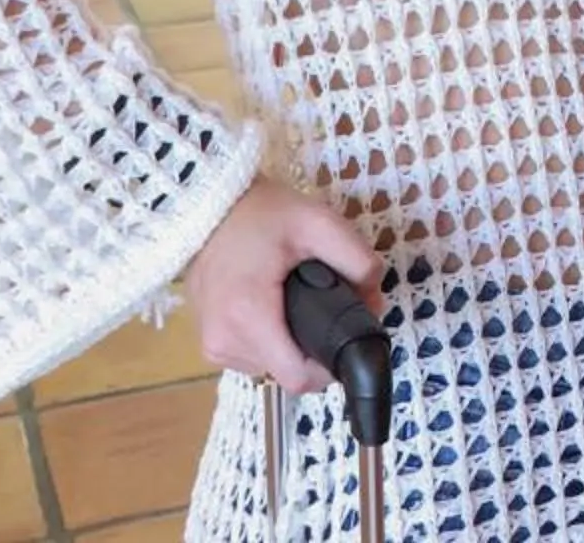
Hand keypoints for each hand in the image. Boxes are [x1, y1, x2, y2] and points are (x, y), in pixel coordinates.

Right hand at [183, 178, 382, 394]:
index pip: (299, 377)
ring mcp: (212, 345)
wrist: (209, 207)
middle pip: (288, 371)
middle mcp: (225, 342)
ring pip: (271, 366)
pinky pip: (252, 356)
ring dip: (292, 343)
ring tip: (299, 301)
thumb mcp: (320, 223)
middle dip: (315, 346)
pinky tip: (277, 308)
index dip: (331, 365)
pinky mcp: (209, 342)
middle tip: (326, 303)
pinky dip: (271, 339)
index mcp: (248, 317)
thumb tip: (374, 302)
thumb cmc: (262, 214)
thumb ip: (357, 261)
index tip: (345, 336)